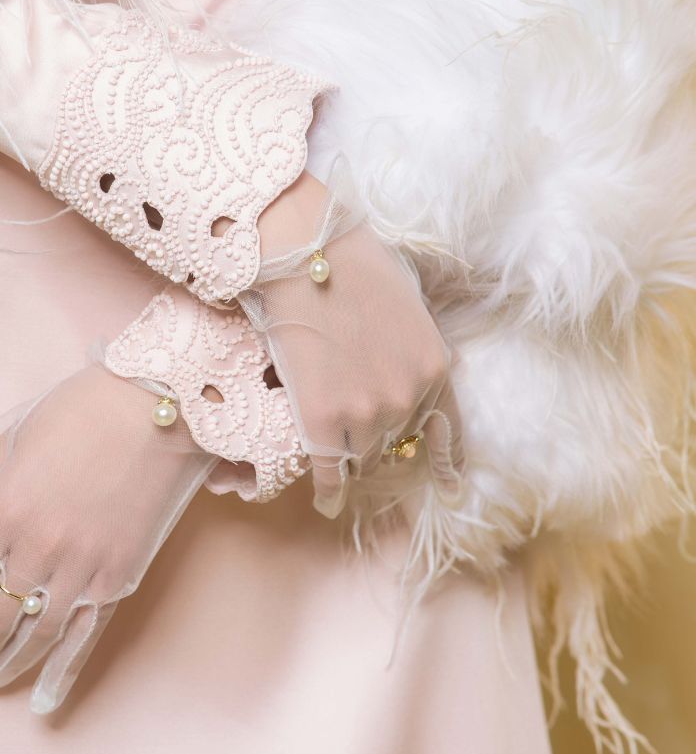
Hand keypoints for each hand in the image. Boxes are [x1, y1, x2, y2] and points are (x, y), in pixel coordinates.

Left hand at [0, 366, 213, 711]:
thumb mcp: (8, 439)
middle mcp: (38, 545)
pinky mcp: (120, 572)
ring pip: (35, 632)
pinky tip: (43, 698)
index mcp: (4, 510)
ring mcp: (82, 563)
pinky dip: (61, 669)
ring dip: (6, 662)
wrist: (156, 407)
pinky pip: (84, 632)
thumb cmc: (77, 412)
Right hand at [251, 171, 462, 516]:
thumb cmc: (352, 264)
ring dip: (349, 453)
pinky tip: (326, 500)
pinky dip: (328, 489)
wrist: (305, 252)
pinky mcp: (320, 419)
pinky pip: (330, 470)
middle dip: (380, 439)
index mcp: (435, 367)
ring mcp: (365, 412)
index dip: (444, 460)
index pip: (447, 430)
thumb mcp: (408, 308)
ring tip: (332, 447)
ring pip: (361, 456)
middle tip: (356, 430)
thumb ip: (415, 351)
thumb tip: (408, 375)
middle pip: (397, 443)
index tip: (448, 484)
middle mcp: (408, 397)